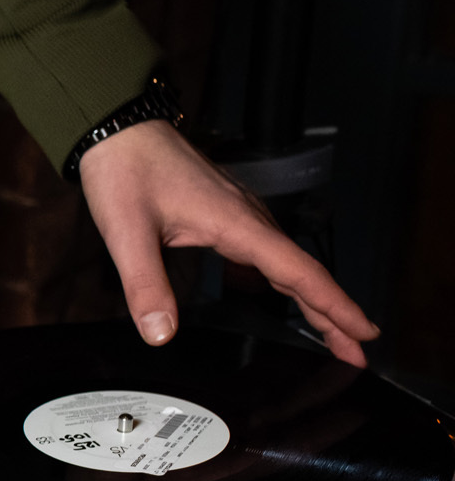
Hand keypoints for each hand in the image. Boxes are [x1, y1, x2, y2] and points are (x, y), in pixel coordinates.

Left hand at [77, 120, 379, 365]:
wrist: (119, 130)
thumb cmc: (126, 169)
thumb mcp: (127, 233)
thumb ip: (145, 286)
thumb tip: (161, 333)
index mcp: (237, 222)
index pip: (299, 272)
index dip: (334, 306)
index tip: (362, 333)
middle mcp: (247, 217)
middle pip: (303, 272)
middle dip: (334, 313)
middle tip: (357, 350)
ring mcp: (239, 213)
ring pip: (287, 262)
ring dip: (311, 297)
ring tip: (330, 331)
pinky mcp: (225, 212)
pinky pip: (266, 251)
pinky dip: (282, 278)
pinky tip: (278, 294)